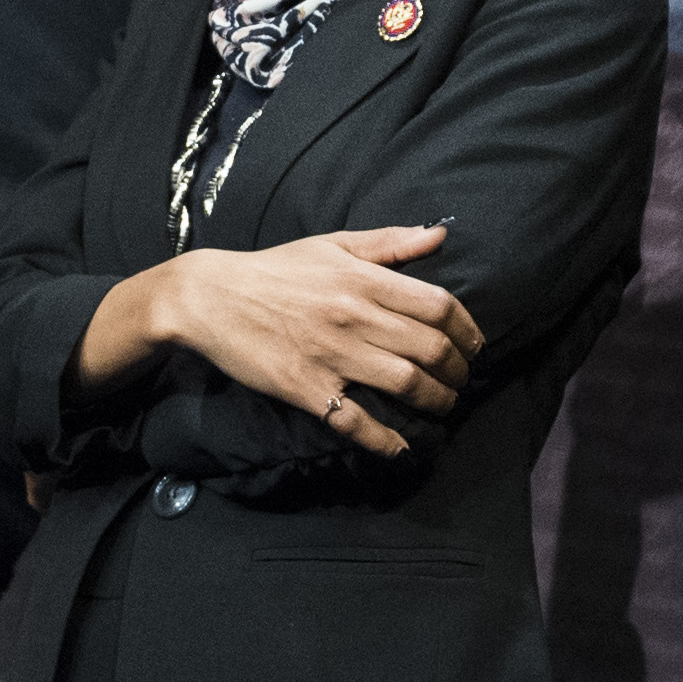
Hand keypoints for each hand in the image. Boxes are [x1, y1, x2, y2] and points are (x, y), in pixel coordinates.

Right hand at [80, 225, 482, 452]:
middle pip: (430, 349)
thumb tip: (439, 234)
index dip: (468, 330)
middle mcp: (353, 316)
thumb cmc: (275, 269)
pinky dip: (386, 440)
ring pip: (405, 384)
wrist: (209, 296)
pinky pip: (356, 420)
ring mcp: (331, 354)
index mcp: (363, 279)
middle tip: (461, 380)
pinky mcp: (306, 387)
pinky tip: (402, 447)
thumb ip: (388, 243)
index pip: (439, 305)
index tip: (473, 345)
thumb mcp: (331, 244)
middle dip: (457, 371)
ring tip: (443, 406)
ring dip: (436, 401)